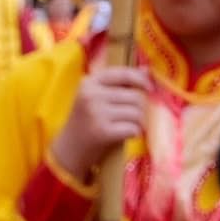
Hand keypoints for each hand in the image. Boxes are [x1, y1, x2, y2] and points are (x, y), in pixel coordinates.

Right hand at [48, 57, 154, 184]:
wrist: (69, 150)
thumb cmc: (87, 121)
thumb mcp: (95, 97)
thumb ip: (119, 83)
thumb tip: (147, 70)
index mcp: (89, 82)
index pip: (123, 74)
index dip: (141, 80)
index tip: (150, 89)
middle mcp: (91, 95)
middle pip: (135, 96)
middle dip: (140, 108)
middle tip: (133, 117)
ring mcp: (96, 113)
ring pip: (136, 113)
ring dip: (138, 122)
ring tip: (127, 126)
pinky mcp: (103, 132)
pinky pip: (133, 128)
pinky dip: (134, 133)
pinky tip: (125, 135)